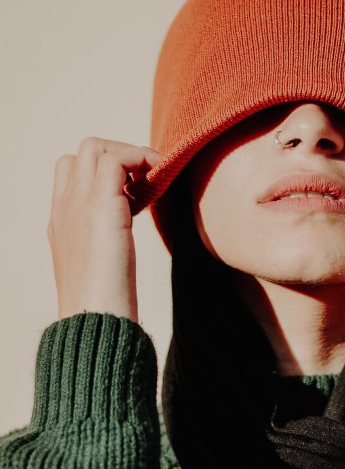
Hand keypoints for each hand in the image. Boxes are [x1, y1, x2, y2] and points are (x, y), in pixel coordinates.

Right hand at [47, 137, 163, 322]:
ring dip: (130, 156)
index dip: (105, 172)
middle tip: (144, 184)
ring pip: (95, 147)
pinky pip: (117, 160)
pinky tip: (158, 184)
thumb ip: (103, 245)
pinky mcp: (102, 206)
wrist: (95, 321)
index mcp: (61, 221)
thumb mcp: (97, 268)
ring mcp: (79, 203)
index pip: (72, 171)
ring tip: (151, 184)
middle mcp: (65, 206)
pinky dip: (141, 160)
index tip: (134, 195)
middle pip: (83, 152)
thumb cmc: (102, 307)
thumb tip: (120, 243)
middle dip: (119, 157)